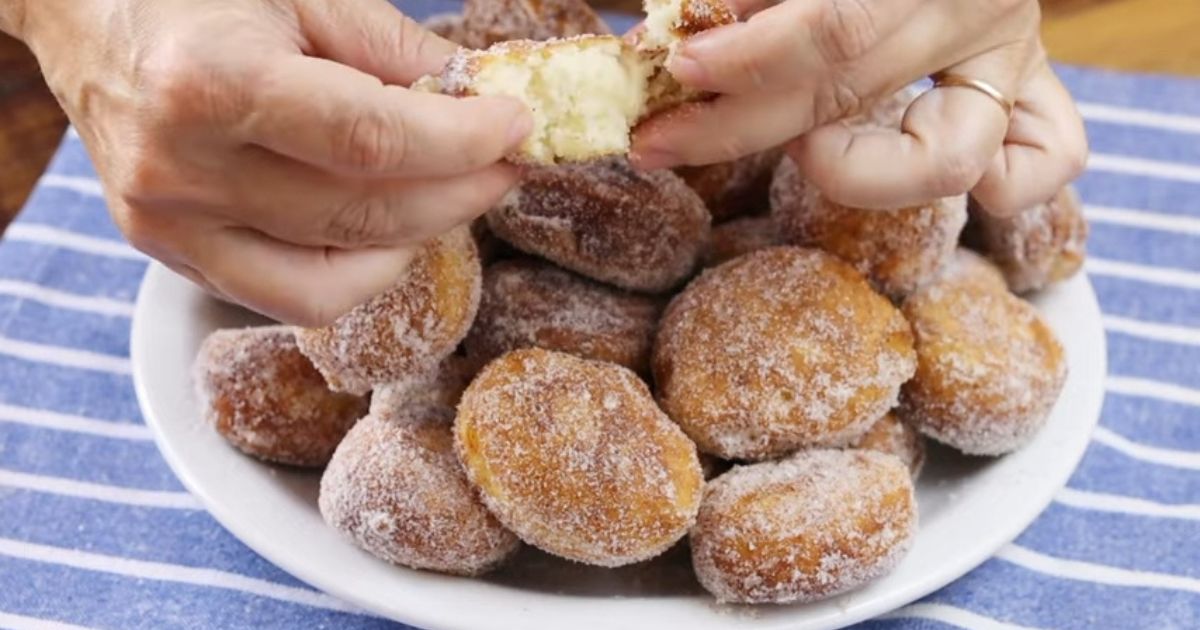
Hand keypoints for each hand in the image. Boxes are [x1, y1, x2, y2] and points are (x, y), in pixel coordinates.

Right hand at [14, 0, 531, 324]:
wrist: (80, 11)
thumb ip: (394, 51)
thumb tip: (481, 97)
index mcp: (213, 82)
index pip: (371, 140)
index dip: (462, 142)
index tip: (517, 126)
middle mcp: (184, 168)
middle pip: (363, 212)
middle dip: (460, 192)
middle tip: (505, 164)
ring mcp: (171, 224)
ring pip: (336, 273)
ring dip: (419, 235)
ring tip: (451, 190)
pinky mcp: (170, 252)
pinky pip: (292, 295)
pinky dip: (359, 270)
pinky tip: (386, 226)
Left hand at [631, 0, 1086, 213]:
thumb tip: (650, 46)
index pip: (834, 28)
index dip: (746, 56)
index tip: (675, 66)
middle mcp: (984, 9)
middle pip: (853, 93)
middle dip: (737, 126)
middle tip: (659, 140)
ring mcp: (1016, 59)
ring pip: (946, 162)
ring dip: (844, 173)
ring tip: (791, 145)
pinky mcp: (1034, 93)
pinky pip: (1040, 166)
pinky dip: (997, 186)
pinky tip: (900, 167)